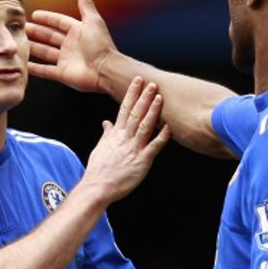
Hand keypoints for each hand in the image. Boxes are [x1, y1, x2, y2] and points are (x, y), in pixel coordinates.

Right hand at [28, 0, 113, 92]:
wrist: (105, 70)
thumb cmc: (100, 45)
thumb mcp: (92, 20)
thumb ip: (86, 3)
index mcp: (77, 31)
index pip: (59, 22)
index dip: (47, 18)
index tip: (34, 15)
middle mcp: (70, 45)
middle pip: (49, 36)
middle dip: (36, 32)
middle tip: (22, 28)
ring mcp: (66, 60)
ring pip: (45, 52)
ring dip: (33, 48)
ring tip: (21, 43)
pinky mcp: (62, 74)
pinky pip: (46, 70)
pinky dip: (35, 68)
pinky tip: (25, 64)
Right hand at [84, 77, 170, 202]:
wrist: (98, 187)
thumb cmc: (98, 170)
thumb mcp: (100, 148)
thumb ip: (106, 134)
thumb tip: (106, 122)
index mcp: (115, 134)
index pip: (124, 109)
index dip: (131, 94)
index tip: (137, 81)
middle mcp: (125, 138)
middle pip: (135, 114)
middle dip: (144, 97)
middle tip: (152, 83)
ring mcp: (134, 149)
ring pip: (144, 126)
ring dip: (152, 111)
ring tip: (159, 97)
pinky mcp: (142, 161)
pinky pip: (154, 147)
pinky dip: (162, 137)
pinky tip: (169, 127)